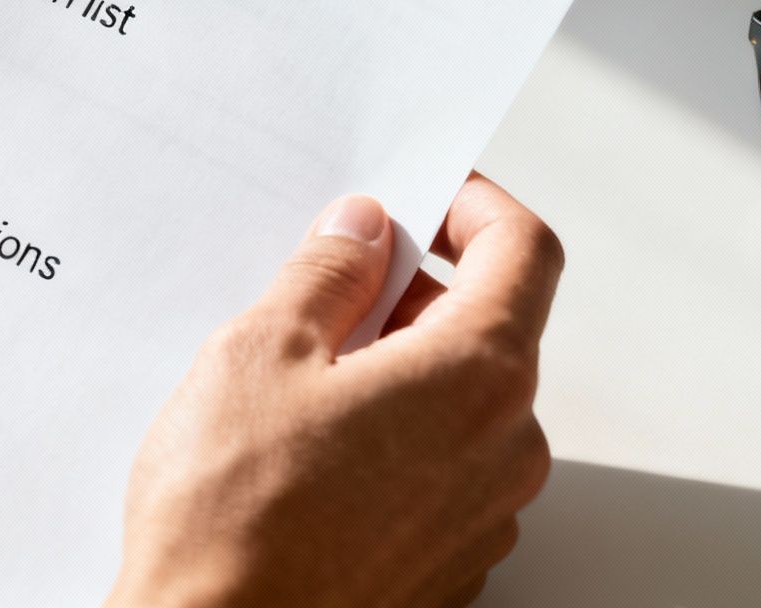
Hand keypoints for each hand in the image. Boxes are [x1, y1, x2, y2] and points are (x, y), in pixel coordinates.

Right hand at [107, 175, 561, 607]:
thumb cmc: (234, 518)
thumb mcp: (261, 351)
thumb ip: (328, 274)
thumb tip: (362, 231)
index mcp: (476, 376)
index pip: (526, 253)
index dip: (477, 206)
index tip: (430, 195)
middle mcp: (505, 449)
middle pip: (494, 328)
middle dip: (420, 291)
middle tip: (336, 282)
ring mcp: (484, 516)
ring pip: (465, 404)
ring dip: (405, 368)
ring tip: (307, 376)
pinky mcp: (451, 565)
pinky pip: (445, 471)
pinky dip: (400, 437)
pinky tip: (316, 447)